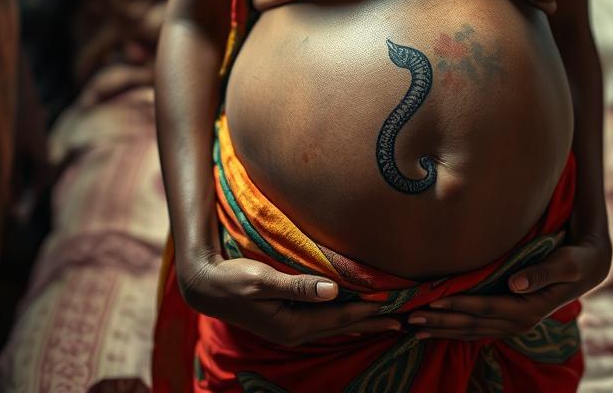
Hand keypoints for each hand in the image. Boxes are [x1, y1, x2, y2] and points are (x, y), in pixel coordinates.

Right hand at [179, 253, 402, 345]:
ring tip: (388, 321)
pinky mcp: (288, 319)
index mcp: (292, 325)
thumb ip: (298, 286)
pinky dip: (344, 317)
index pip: (340, 315)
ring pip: (336, 324)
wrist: (206, 287)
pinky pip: (324, 320)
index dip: (368, 308)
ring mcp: (291, 328)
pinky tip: (354, 318)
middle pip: (343, 324)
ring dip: (362, 321)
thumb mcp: (263, 280)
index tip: (394, 302)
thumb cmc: (233, 279)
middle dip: (373, 321)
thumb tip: (333, 289)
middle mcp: (295, 332)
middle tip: (406, 319)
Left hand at [405, 236, 611, 340]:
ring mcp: (515, 322)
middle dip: (441, 321)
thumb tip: (516, 282)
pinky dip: (455, 328)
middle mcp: (519, 321)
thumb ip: (542, 273)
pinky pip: (478, 327)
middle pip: (473, 323)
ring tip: (413, 327)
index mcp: (530, 309)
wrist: (590, 266)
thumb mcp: (567, 263)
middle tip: (410, 318)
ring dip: (443, 328)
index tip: (434, 300)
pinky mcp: (510, 316)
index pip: (487, 308)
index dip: (460, 304)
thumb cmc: (578, 258)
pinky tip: (436, 328)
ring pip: (472, 329)